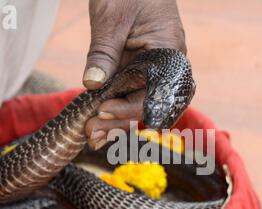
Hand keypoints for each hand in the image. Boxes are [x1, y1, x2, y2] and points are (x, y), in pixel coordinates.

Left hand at [83, 0, 185, 149]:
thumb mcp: (111, 19)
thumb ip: (104, 52)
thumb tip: (92, 84)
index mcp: (169, 53)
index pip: (154, 93)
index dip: (129, 107)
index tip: (102, 111)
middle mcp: (165, 66)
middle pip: (146, 104)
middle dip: (120, 121)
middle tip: (92, 134)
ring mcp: (152, 69)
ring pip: (138, 103)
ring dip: (117, 120)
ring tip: (93, 136)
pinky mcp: (139, 68)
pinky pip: (130, 92)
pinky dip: (116, 106)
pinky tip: (100, 121)